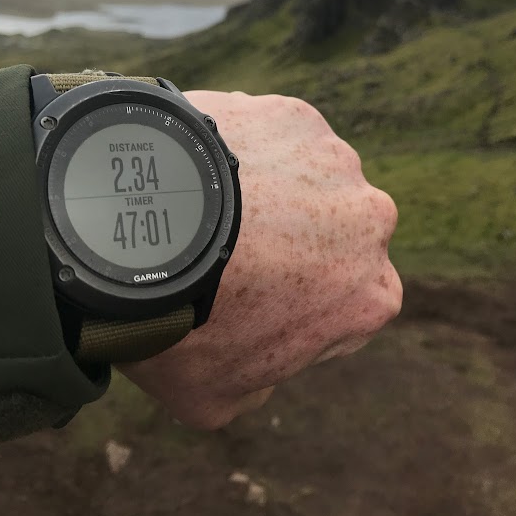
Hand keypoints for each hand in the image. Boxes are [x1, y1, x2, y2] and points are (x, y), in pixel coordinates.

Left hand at [120, 92, 401, 428]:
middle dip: (293, 243)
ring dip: (274, 192)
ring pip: (307, 180)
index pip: (346, 304)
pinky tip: (199, 170)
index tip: (250, 302)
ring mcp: (336, 160)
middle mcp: (372, 221)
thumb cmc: (184, 329)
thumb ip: (260, 384)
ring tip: (207, 208)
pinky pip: (272, 137)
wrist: (143, 237)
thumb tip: (258, 368)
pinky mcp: (294, 116)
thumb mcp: (219, 399)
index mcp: (371, 296)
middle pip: (332, 235)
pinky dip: (245, 151)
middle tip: (227, 253)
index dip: (297, 306)